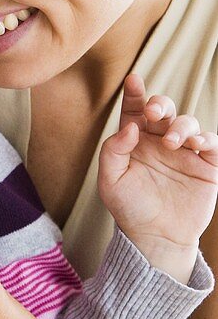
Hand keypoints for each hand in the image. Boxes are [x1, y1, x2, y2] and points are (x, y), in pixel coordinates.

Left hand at [98, 73, 217, 272]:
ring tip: (171, 142)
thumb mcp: (111, 181)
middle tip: (154, 113)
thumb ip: (113, 151)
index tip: (133, 80)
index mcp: (136, 140)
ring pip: (188, 123)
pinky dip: (207, 138)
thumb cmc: (129, 208)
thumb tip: (130, 127)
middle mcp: (160, 141)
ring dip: (181, 126)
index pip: (136, 110)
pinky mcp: (206, 166)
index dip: (135, 93)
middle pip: (164, 110)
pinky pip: (212, 143)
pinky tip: (196, 144)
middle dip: (160, 104)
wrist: (155, 238)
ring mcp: (185, 152)